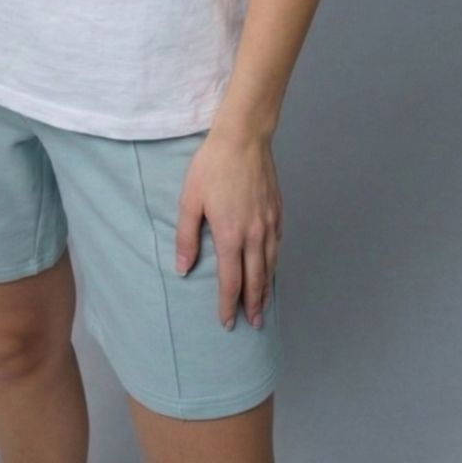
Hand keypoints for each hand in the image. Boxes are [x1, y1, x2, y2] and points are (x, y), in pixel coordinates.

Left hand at [174, 127, 282, 329]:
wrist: (244, 137)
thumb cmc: (212, 166)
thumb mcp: (190, 200)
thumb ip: (187, 237)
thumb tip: (183, 268)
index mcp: (230, 236)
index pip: (230, 281)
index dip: (228, 304)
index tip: (226, 322)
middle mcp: (254, 235)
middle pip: (255, 280)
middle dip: (252, 305)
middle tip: (252, 324)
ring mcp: (269, 223)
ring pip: (270, 265)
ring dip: (266, 289)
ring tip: (263, 305)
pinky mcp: (278, 211)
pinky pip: (277, 245)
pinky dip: (273, 262)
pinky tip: (270, 266)